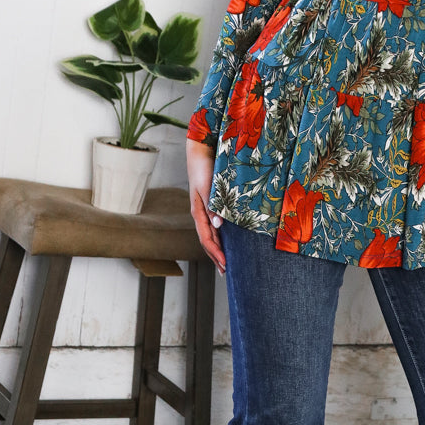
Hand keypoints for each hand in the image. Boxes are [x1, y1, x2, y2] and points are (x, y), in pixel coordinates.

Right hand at [186, 140, 224, 274]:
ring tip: (225, 263)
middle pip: (207, 241)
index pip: (207, 239)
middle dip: (216, 257)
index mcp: (198, 212)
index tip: (226, 265)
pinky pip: (214, 226)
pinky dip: (220, 238)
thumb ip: (213, 205)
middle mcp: (201, 214)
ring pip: (210, 235)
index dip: (216, 253)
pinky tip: (226, 242)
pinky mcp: (210, 205)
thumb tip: (218, 226)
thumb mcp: (208, 187)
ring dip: (217, 250)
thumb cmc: (204, 168)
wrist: (200, 151)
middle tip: (226, 272)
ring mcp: (205, 210)